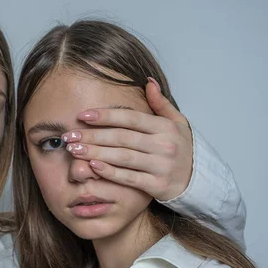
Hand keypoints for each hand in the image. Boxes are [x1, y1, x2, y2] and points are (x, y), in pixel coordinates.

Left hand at [62, 78, 192, 200]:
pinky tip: (92, 166)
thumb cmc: (182, 148)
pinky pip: (129, 178)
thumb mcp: (177, 122)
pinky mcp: (156, 185)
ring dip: (95, 153)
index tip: (82, 116)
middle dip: (92, 136)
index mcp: (165, 127)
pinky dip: (110, 172)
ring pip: (122, 157)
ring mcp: (160, 166)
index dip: (105, 116)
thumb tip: (148, 81)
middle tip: (69, 136)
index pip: (130, 118)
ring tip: (74, 150)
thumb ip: (161, 103)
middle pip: (121, 138)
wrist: (198, 180)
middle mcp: (163, 145)